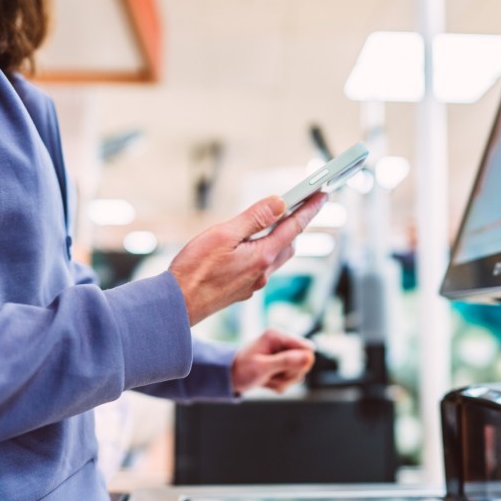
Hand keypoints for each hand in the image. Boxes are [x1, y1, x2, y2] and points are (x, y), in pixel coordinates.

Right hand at [169, 192, 326, 325]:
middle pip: (289, 244)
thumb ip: (254, 218)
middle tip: (300, 206)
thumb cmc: (195, 270)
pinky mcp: (241, 291)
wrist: (178, 305)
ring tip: (274, 223)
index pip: (294, 227)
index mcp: (262, 256)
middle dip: (297, 225)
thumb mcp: (223, 234)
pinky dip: (263, 253)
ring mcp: (253, 284)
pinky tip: (248, 248)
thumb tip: (280, 203)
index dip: (310, 209)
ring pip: (275, 258)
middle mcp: (262, 273)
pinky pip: (261, 269)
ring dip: (280, 240)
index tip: (322, 195)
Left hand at [231, 329, 315, 393]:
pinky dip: (279, 384)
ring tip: (266, 378)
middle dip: (289, 375)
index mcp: (277, 336)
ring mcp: (283, 354)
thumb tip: (309, 357)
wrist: (229, 377)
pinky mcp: (283, 365)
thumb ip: (286, 361)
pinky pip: (291, 380)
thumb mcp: (262, 367)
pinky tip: (266, 381)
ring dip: (283, 381)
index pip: (307, 349)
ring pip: (299, 373)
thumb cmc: (241, 369)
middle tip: (270, 375)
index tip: (283, 369)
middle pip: (305, 363)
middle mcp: (283, 342)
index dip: (300, 364)